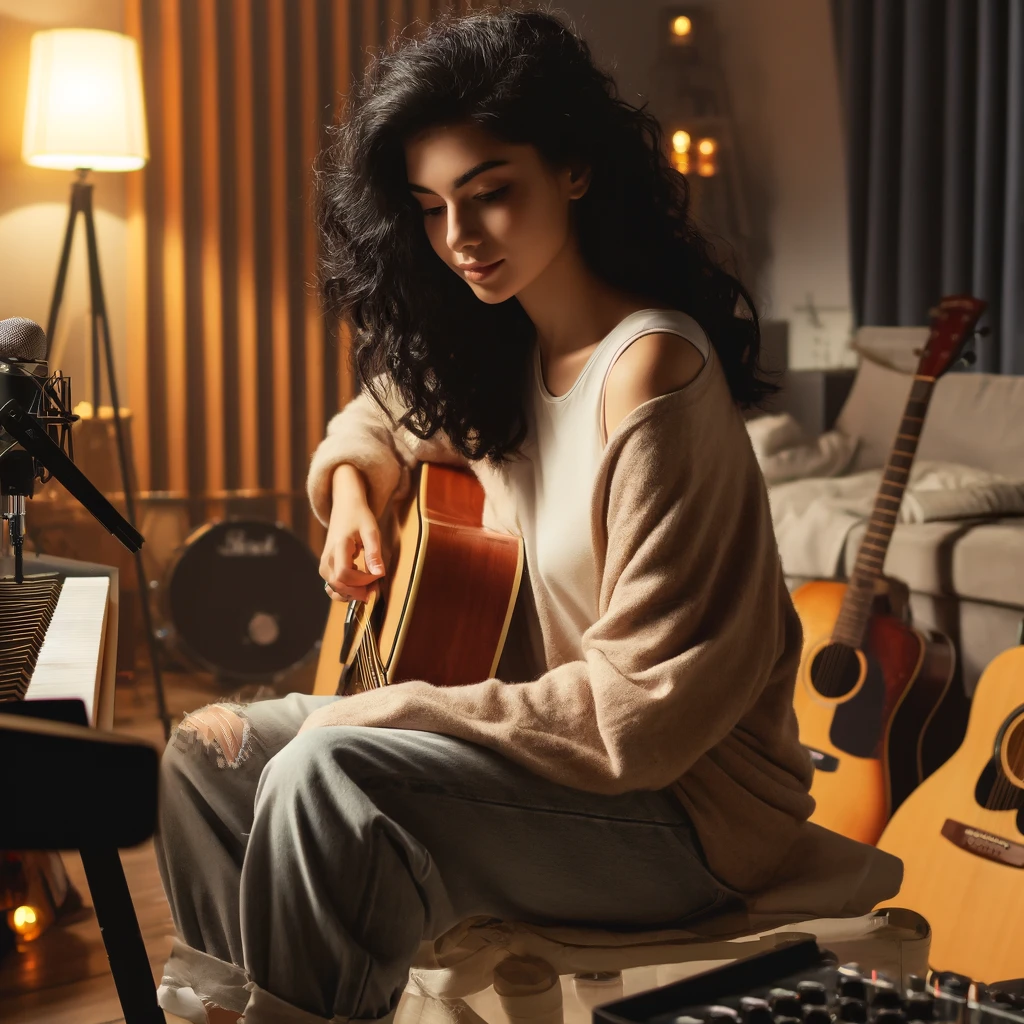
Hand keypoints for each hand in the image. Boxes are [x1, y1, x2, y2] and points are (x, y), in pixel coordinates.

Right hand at [320, 465, 386, 602]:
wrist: (345, 506)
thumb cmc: (359, 517)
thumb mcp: (371, 531)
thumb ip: (374, 553)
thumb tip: (379, 574)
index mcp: (338, 547)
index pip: (345, 575)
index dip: (363, 581)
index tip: (378, 575)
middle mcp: (327, 558)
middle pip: (338, 585)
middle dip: (358, 591)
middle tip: (376, 587)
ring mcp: (324, 564)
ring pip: (333, 589)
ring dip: (351, 593)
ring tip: (368, 587)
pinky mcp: (326, 566)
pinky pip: (332, 586)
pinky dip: (344, 591)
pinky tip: (358, 585)